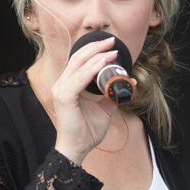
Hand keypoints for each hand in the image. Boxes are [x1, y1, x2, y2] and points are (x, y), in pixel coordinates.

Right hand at [50, 36, 120, 164]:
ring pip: (79, 65)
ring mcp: (61, 89)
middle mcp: (61, 84)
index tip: (110, 45)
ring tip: (112, 51)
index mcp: (68, 84)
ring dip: (97, 56)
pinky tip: (104, 63)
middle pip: (78, 57)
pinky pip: (80, 78)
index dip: (93, 50)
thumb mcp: (104, 108)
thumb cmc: (87, 131)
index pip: (79, 60)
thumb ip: (112, 94)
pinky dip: (93, 69)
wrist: (78, 148)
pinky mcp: (64, 97)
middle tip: (112, 41)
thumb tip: (129, 81)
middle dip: (96, 47)